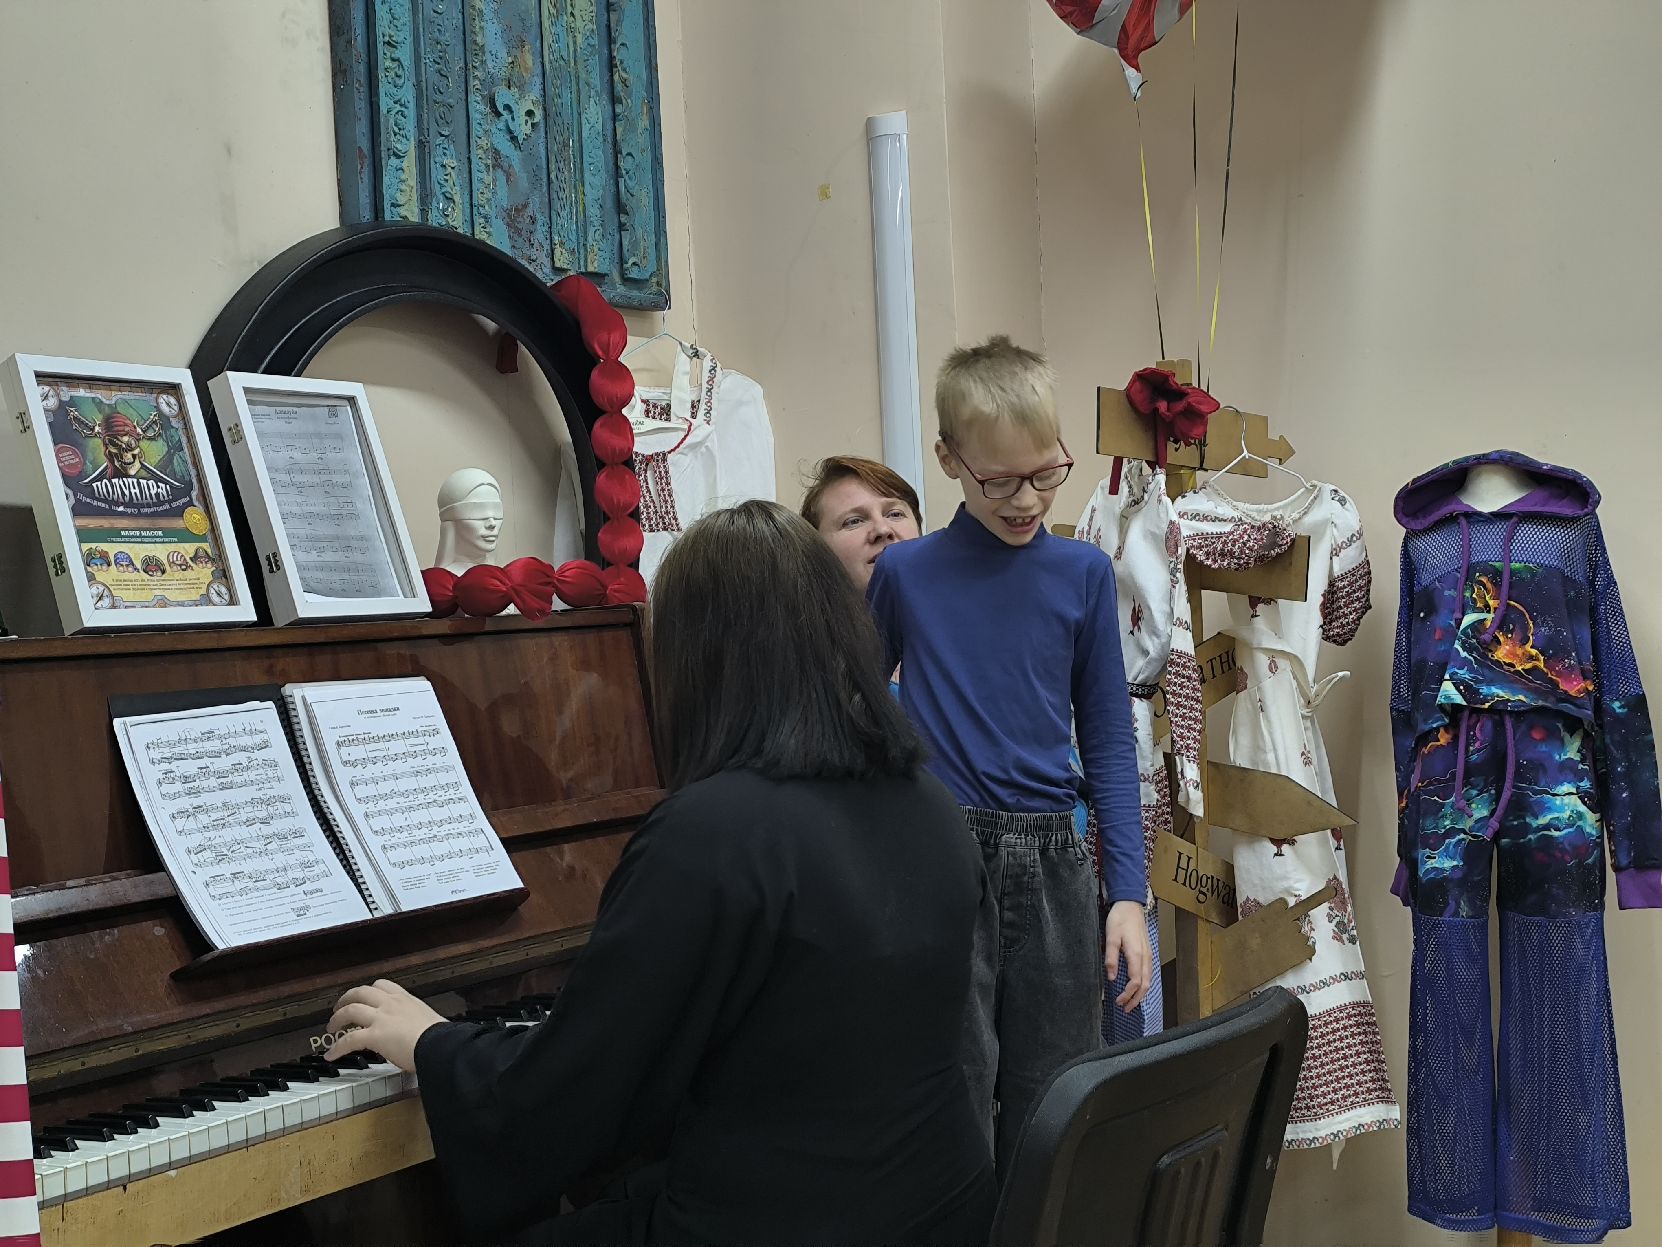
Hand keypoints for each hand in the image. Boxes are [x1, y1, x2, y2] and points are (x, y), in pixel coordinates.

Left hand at [324, 978, 445, 1072]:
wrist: (441, 1045)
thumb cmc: (441, 1037)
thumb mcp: (429, 1020)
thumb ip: (417, 1021)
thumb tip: (418, 1032)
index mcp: (406, 999)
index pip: (382, 985)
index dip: (368, 990)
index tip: (363, 996)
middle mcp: (391, 1004)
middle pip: (361, 992)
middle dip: (346, 999)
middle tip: (340, 1008)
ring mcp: (381, 1018)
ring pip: (350, 1010)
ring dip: (337, 1018)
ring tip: (331, 1027)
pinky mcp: (374, 1035)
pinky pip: (348, 1039)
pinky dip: (337, 1047)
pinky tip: (331, 1054)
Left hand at [1104, 900, 1152, 1011]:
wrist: (1130, 905)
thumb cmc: (1120, 919)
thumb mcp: (1111, 937)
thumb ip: (1111, 958)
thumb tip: (1112, 978)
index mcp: (1136, 954)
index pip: (1135, 982)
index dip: (1128, 995)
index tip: (1118, 1001)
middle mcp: (1145, 957)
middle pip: (1145, 985)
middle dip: (1136, 999)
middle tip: (1126, 1009)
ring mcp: (1148, 955)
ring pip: (1148, 980)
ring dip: (1141, 994)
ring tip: (1131, 1003)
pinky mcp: (1147, 952)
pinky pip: (1148, 974)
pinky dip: (1143, 985)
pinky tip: (1136, 988)